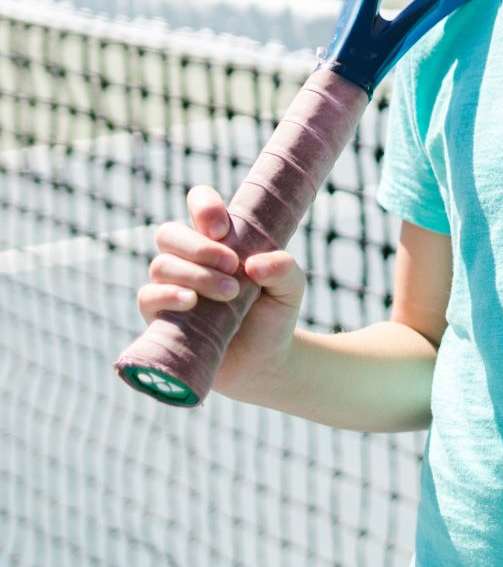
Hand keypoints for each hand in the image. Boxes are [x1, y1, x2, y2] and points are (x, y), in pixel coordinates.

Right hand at [137, 184, 305, 397]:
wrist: (265, 362)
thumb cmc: (274, 315)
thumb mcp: (291, 287)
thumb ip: (284, 267)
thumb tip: (254, 264)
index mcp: (219, 241)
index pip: (198, 204)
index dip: (204, 207)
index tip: (225, 229)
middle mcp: (189, 260)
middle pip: (170, 233)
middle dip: (199, 246)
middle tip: (233, 265)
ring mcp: (170, 286)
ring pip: (161, 265)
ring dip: (196, 275)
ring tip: (231, 293)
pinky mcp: (159, 316)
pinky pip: (148, 296)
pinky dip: (167, 295)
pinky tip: (191, 301)